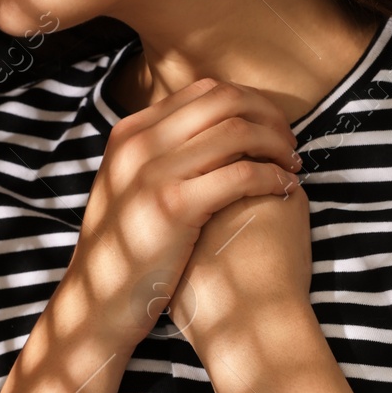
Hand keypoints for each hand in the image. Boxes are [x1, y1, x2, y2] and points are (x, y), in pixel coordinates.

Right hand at [65, 78, 303, 351]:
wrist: (98, 303)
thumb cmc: (129, 249)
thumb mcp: (133, 186)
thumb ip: (164, 152)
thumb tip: (214, 128)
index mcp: (131, 132)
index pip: (206, 90)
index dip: (250, 102)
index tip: (273, 127)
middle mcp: (139, 142)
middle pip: (226, 101)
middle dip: (269, 117)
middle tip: (290, 143)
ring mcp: (153, 172)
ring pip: (239, 132)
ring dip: (277, 146)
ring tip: (293, 167)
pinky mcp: (173, 205)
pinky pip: (242, 173)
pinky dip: (273, 177)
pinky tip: (286, 190)